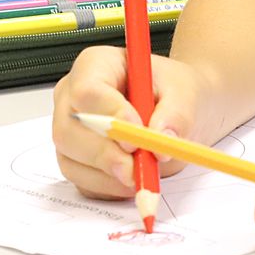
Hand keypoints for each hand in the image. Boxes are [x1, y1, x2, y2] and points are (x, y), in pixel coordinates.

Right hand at [51, 45, 209, 199]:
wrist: (177, 111)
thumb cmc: (174, 92)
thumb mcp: (185, 92)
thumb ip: (176, 113)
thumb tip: (160, 137)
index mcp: (95, 65)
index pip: (87, 90)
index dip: (108, 115)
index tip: (136, 136)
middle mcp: (73, 96)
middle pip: (68, 129)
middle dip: (104, 154)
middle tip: (136, 169)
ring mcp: (70, 130)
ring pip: (70, 159)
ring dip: (107, 175)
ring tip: (143, 175)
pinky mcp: (76, 160)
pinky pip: (82, 182)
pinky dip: (108, 189)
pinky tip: (133, 181)